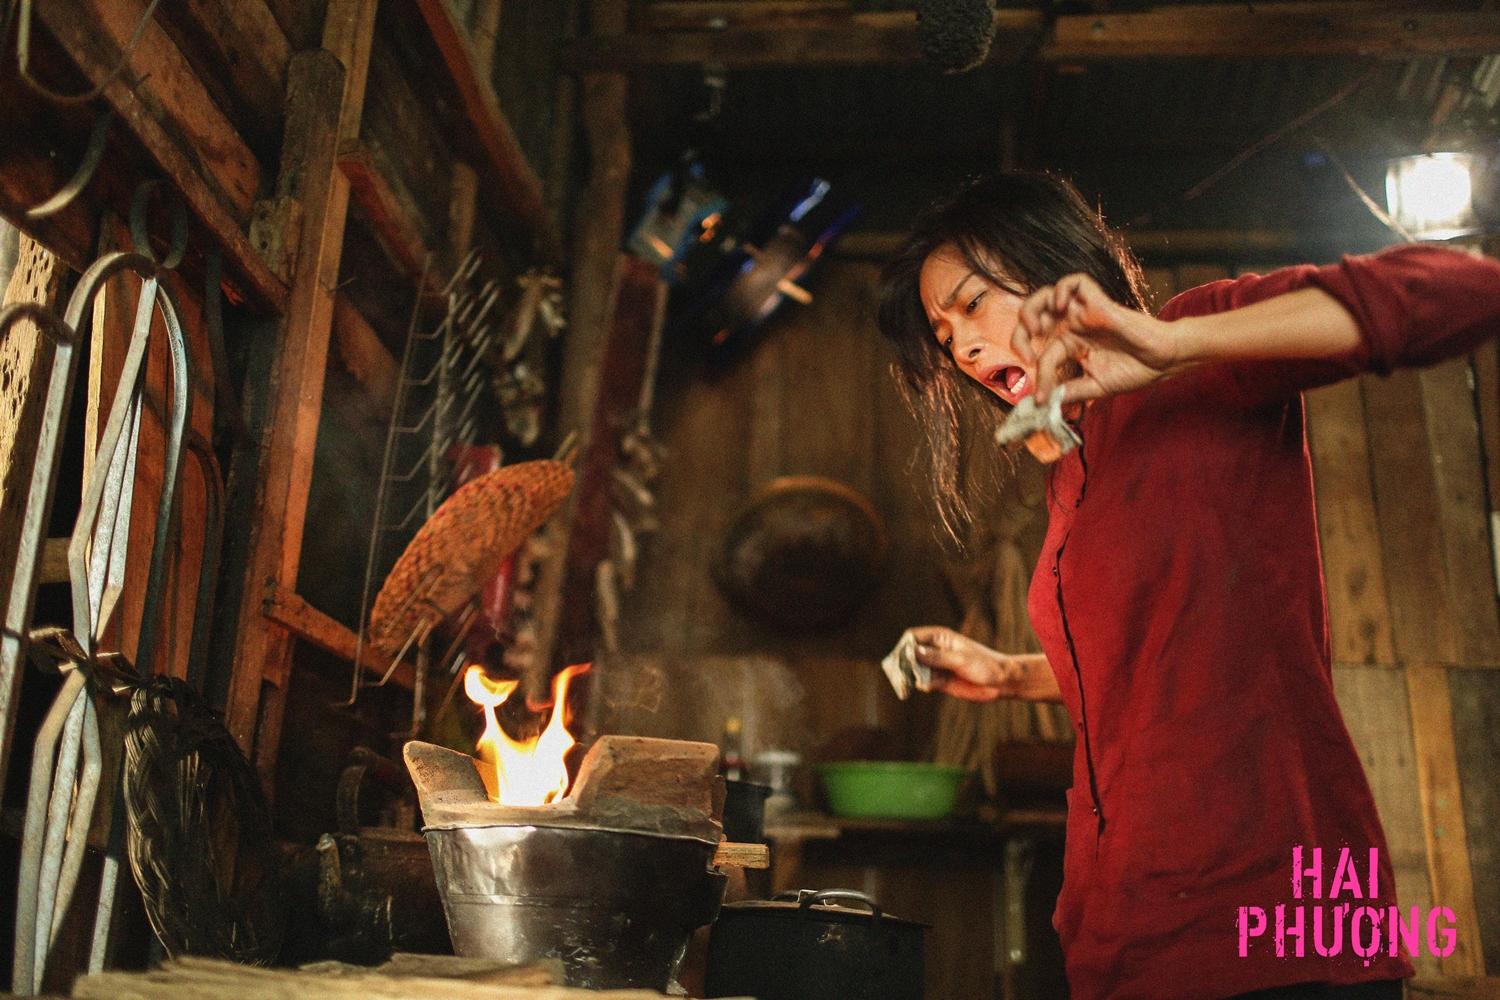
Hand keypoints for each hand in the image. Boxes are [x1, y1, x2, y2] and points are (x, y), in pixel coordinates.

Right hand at [907, 625, 1027, 702]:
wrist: (1001, 682)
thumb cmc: (985, 664)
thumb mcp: (961, 659)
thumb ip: (938, 657)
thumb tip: (914, 652)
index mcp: (939, 638)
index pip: (913, 636)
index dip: (904, 645)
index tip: (903, 656)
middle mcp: (934, 651)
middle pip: (910, 653)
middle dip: (904, 662)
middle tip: (900, 672)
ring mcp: (936, 666)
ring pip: (915, 669)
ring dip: (910, 675)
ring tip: (909, 681)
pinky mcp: (939, 682)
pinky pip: (924, 682)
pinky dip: (920, 685)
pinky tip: (925, 686)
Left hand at [1012, 273, 1186, 404]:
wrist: (1161, 362)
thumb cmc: (1134, 372)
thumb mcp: (1096, 387)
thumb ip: (1071, 393)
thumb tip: (1044, 404)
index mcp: (1069, 346)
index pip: (1041, 353)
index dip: (1037, 375)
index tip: (1040, 397)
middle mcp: (1071, 327)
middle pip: (1033, 319)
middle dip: (1019, 333)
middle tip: (1026, 353)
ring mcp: (1083, 313)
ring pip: (1045, 295)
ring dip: (1031, 308)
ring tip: (1034, 327)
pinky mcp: (1098, 301)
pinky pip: (1074, 282)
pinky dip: (1061, 289)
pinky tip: (1059, 307)